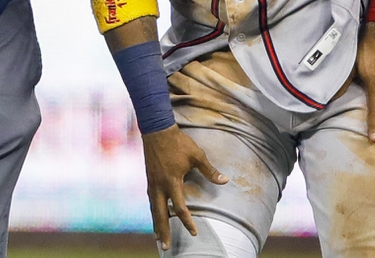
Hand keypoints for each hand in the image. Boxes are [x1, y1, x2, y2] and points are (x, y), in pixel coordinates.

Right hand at [142, 124, 227, 250]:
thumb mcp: (197, 155)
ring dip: (156, 224)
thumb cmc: (178, 142)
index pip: (180, 208)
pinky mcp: (149, 179)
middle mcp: (160, 186)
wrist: (157, 130)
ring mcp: (152, 183)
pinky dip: (153, 211)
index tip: (194, 232)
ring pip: (153, 209)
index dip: (187, 222)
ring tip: (158, 238)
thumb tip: (225, 181)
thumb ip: (210, 171)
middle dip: (163, 232)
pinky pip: (151, 200)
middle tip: (165, 247)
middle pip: (161, 215)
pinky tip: (155, 216)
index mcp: (172, 182)